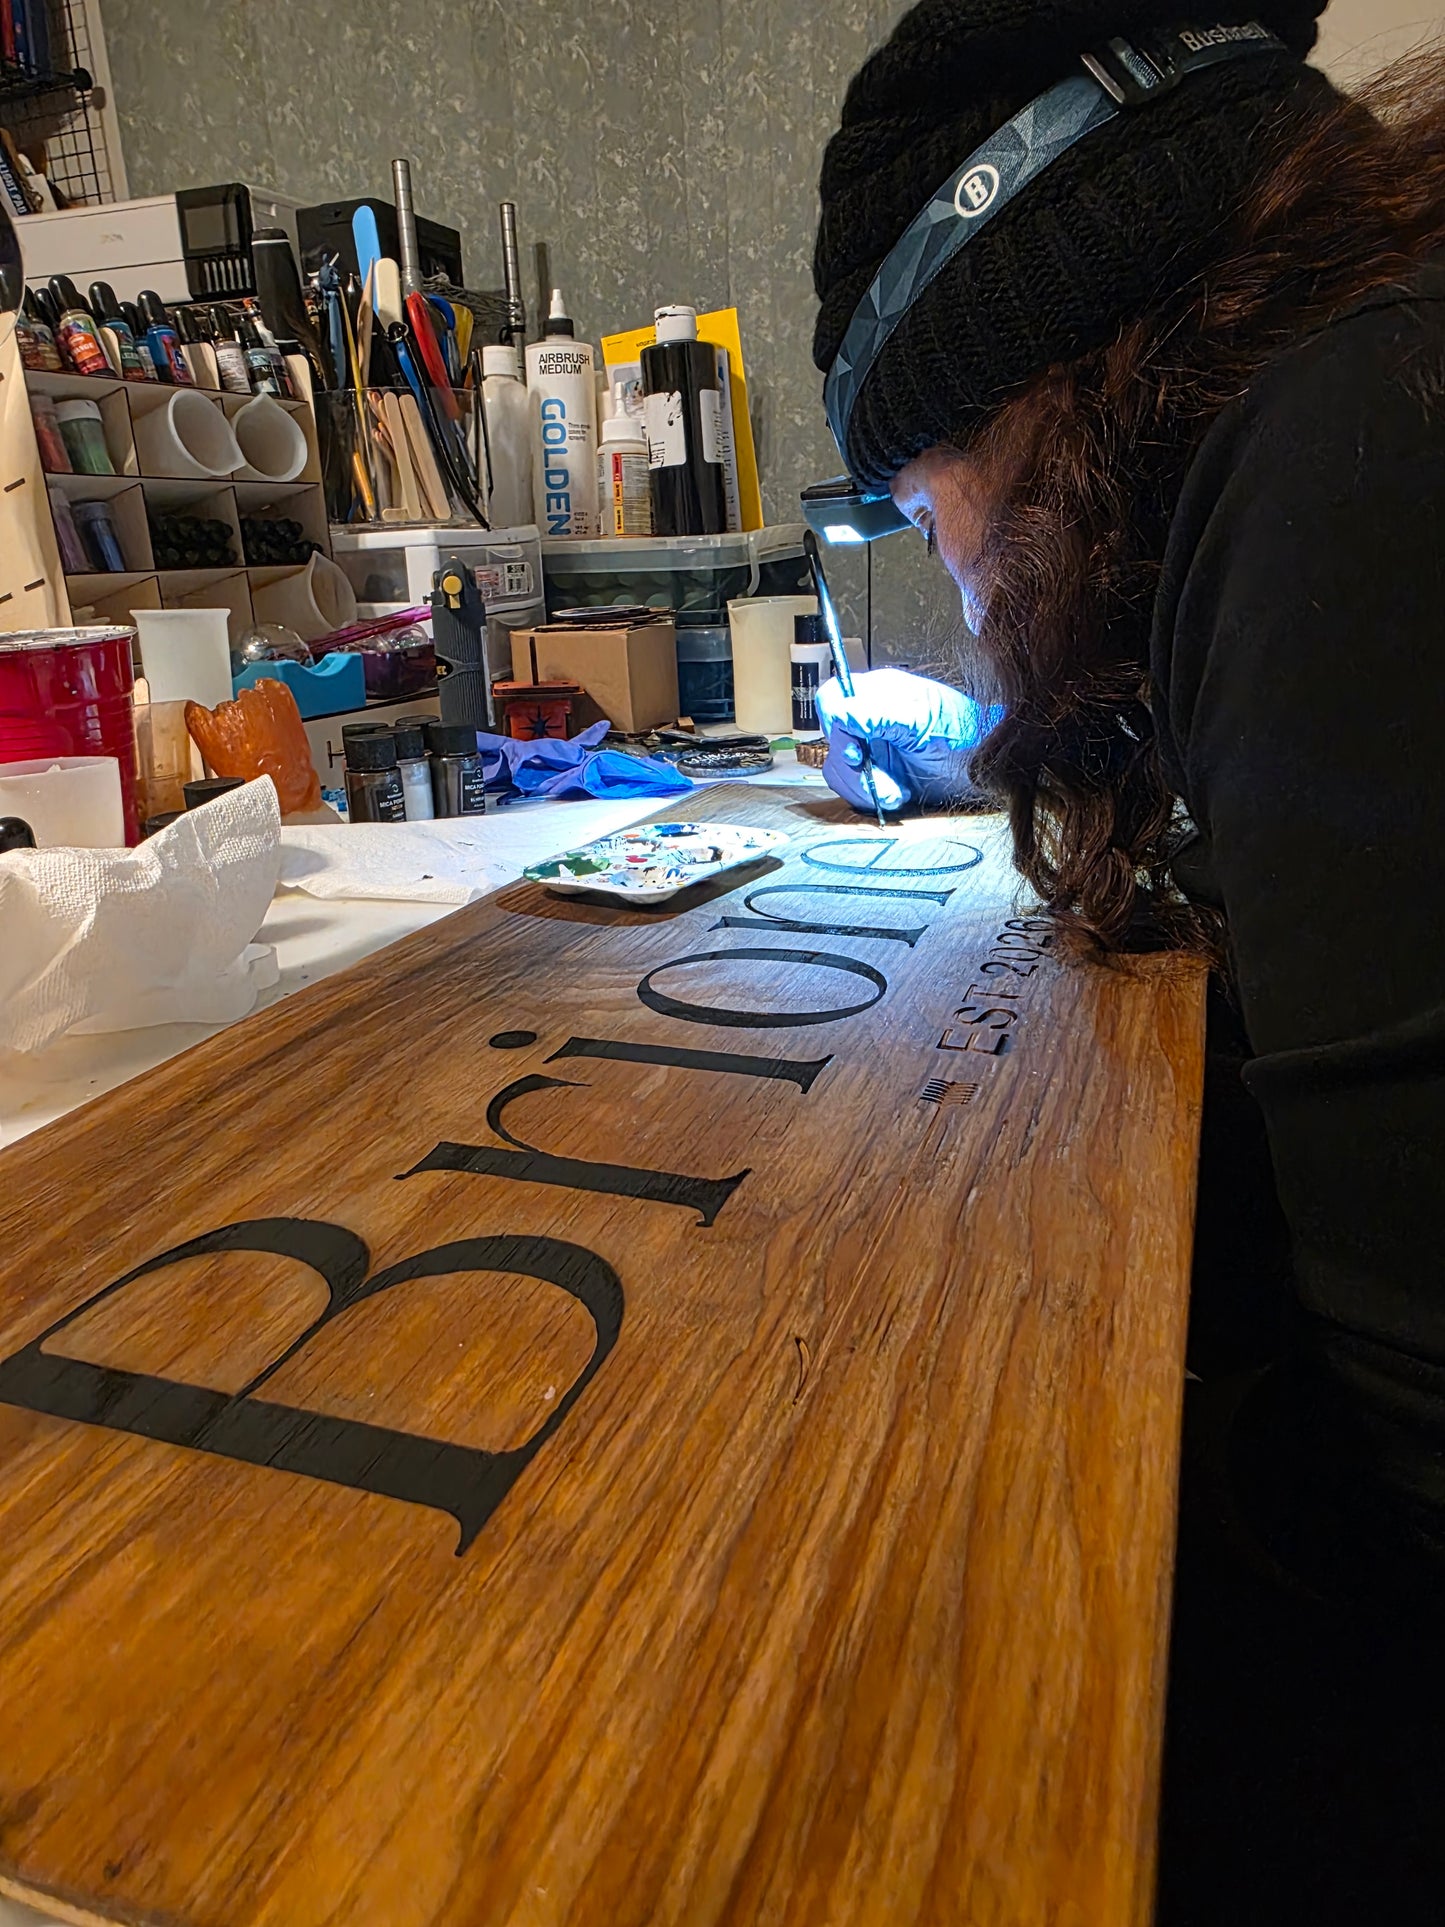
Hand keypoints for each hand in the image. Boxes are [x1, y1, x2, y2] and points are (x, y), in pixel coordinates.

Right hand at [814, 667, 998, 812]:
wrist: (988, 771)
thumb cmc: (968, 739)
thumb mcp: (925, 722)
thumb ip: (882, 713)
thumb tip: (843, 713)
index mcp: (881, 692)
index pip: (833, 699)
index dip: (837, 728)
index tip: (857, 753)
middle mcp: (871, 717)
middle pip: (832, 740)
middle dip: (856, 769)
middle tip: (886, 784)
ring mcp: (871, 746)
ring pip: (838, 769)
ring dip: (864, 788)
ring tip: (896, 792)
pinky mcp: (875, 773)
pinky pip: (851, 787)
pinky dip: (869, 798)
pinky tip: (896, 795)